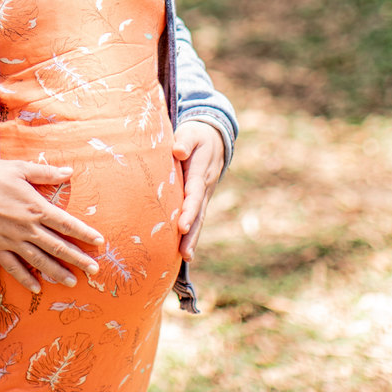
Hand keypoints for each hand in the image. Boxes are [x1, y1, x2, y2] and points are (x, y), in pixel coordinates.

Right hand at [0, 160, 104, 294]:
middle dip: (78, 259)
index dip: (84, 233)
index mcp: (36, 207)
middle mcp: (28, 228)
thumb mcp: (20, 169)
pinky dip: (26, 279)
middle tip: (94, 270)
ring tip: (73, 282)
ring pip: (40, 261)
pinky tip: (37, 288)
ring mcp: (13, 241)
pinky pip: (14, 268)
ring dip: (58, 272)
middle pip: (58, 246)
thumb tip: (69, 172)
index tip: (99, 243)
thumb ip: (45, 173)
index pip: (66, 223)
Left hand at [173, 121, 225, 261]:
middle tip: (185, 252)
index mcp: (200, 172)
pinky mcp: (200, 200)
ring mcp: (204, 196)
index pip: (194, 194)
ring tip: (186, 258)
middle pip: (199, 213)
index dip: (189, 210)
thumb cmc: (196, 136)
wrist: (214, 140)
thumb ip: (185, 141)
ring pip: (199, 219)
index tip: (182, 225)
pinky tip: (184, 252)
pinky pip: (197, 219)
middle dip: (192, 233)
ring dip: (193, 239)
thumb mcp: (191, 133)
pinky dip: (192, 235)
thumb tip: (177, 150)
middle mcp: (204, 188)